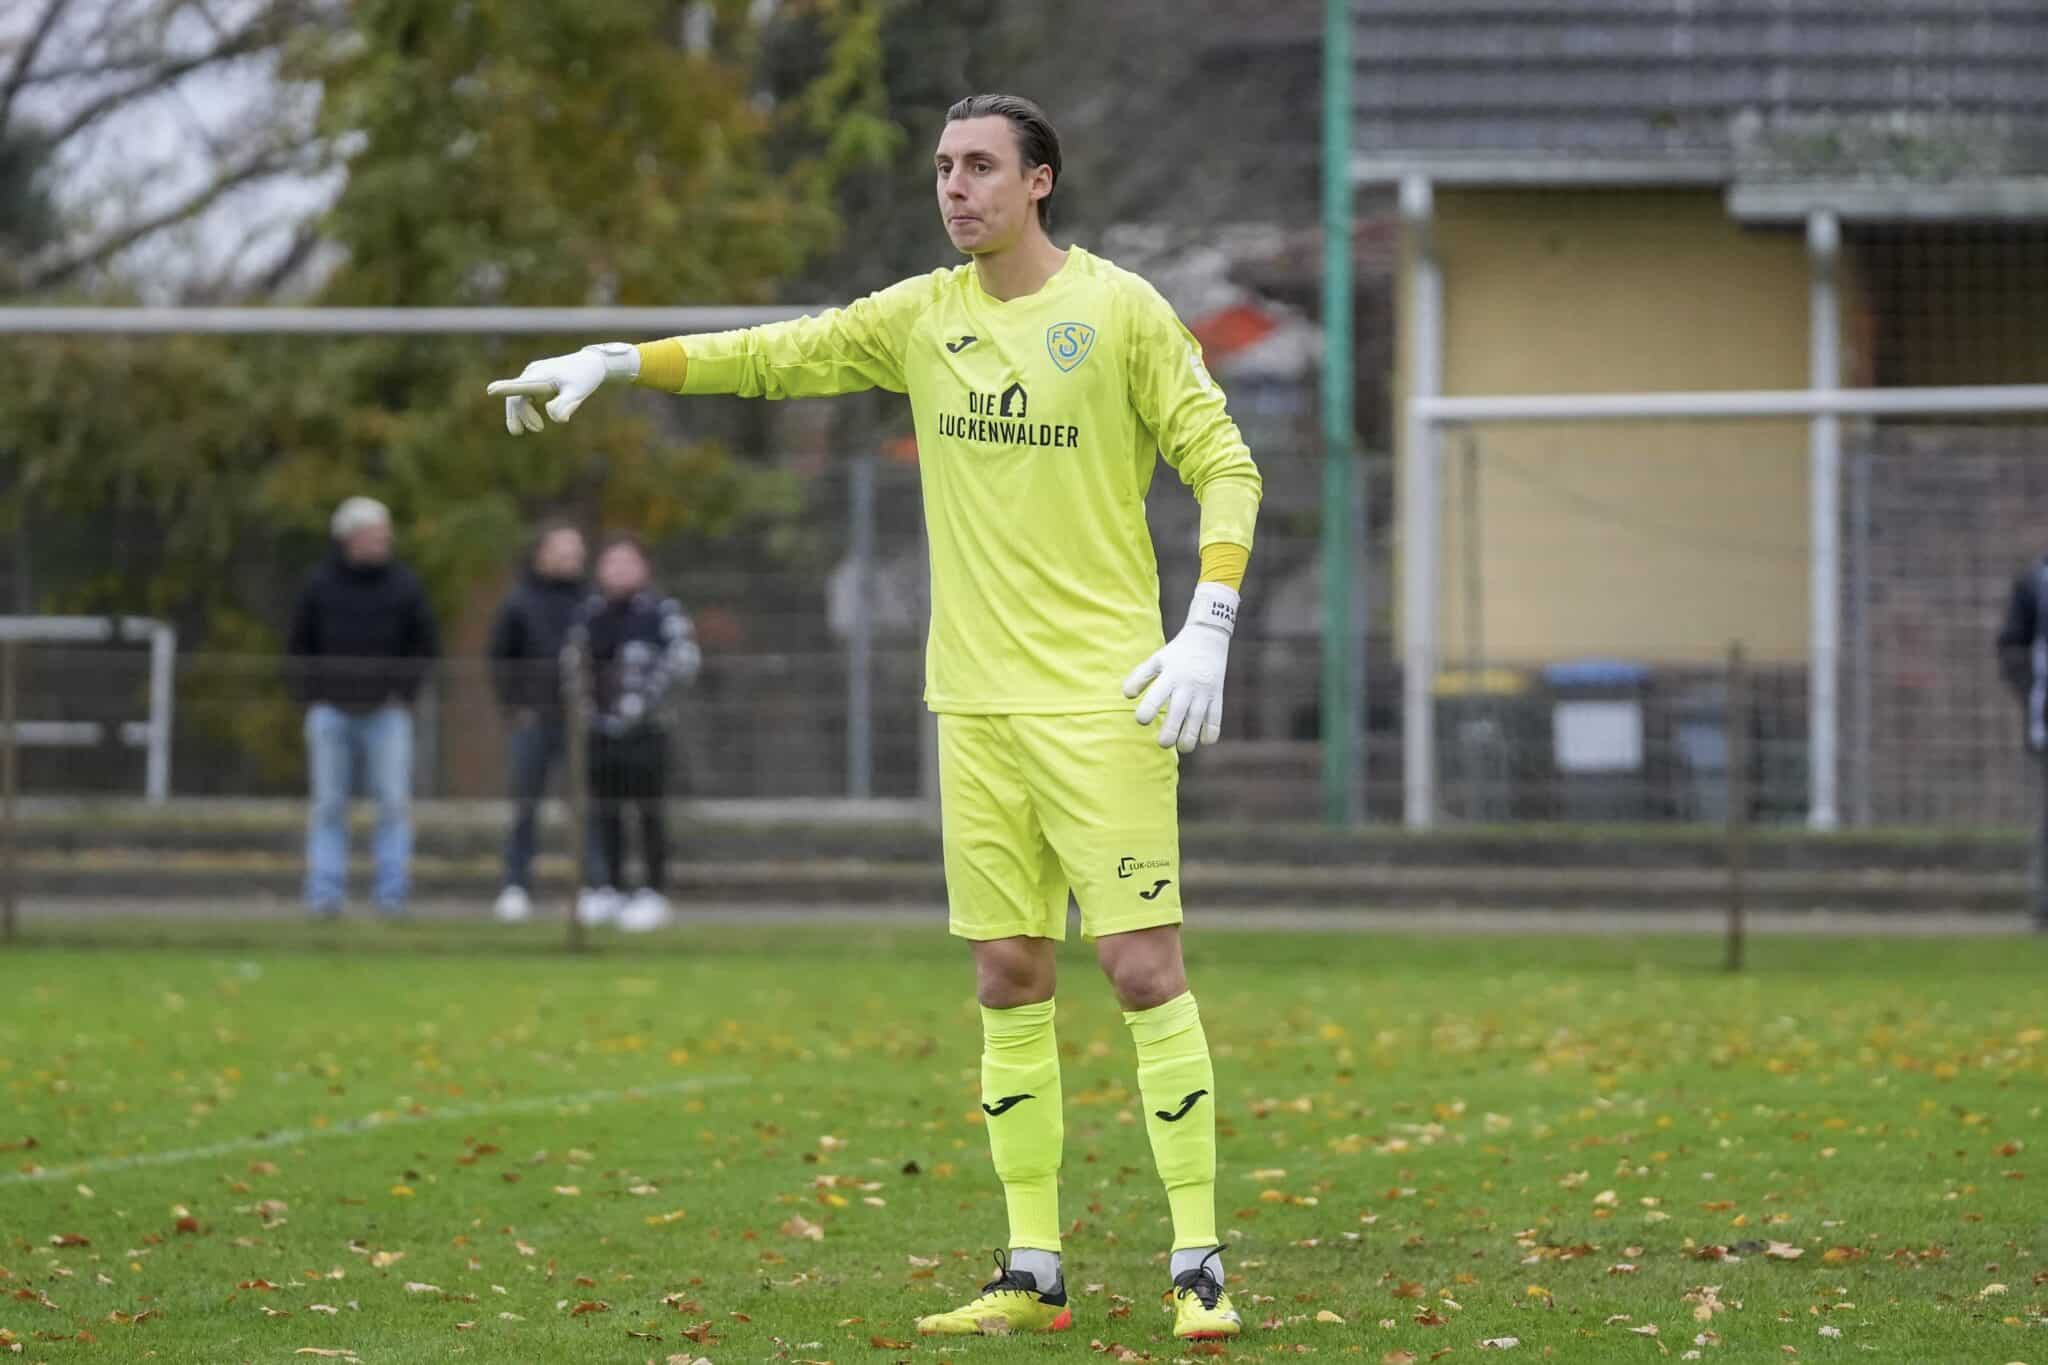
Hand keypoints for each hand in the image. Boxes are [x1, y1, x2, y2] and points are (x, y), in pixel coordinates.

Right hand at [486, 342, 638, 433]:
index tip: (491, 390)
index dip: (506, 389)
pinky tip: (534, 422)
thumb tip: (554, 417)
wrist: (591, 363)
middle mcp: (533, 373)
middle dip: (517, 415)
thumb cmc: (585, 378)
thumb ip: (566, 405)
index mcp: (542, 376)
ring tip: (528, 430)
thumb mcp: (579, 393)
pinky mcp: (536, 378)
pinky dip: (525, 409)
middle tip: (518, 433)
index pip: (521, 385)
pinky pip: (524, 395)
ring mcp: (533, 375)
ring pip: (518, 396)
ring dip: (520, 414)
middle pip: (516, 396)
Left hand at [1122, 582, 1237, 751]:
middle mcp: (1187, 685)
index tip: (1142, 720)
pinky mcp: (1217, 696)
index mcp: (1170, 675)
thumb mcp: (1156, 660)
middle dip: (1170, 732)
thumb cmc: (1177, 654)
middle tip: (1162, 744)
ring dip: (1190, 738)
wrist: (1208, 639)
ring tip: (1182, 748)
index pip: (1157, 695)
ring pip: (1198, 720)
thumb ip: (1140, 676)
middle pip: (1178, 713)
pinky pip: (1216, 719)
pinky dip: (1211, 733)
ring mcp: (1204, 692)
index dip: (1148, 710)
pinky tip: (1202, 740)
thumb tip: (1127, 696)